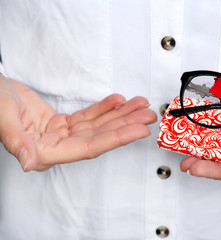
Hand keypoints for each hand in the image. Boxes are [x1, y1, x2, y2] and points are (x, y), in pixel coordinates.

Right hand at [0, 75, 156, 170]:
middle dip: (126, 125)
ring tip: (141, 105)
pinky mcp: (63, 123)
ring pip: (98, 125)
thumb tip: (29, 163)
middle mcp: (58, 146)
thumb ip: (17, 142)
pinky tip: (120, 102)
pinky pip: (89, 116)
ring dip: (121, 115)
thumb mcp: (3, 120)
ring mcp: (62, 134)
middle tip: (149, 115)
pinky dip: (105, 108)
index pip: (90, 147)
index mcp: (45, 152)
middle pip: (100, 136)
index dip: (116, 139)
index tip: (139, 131)